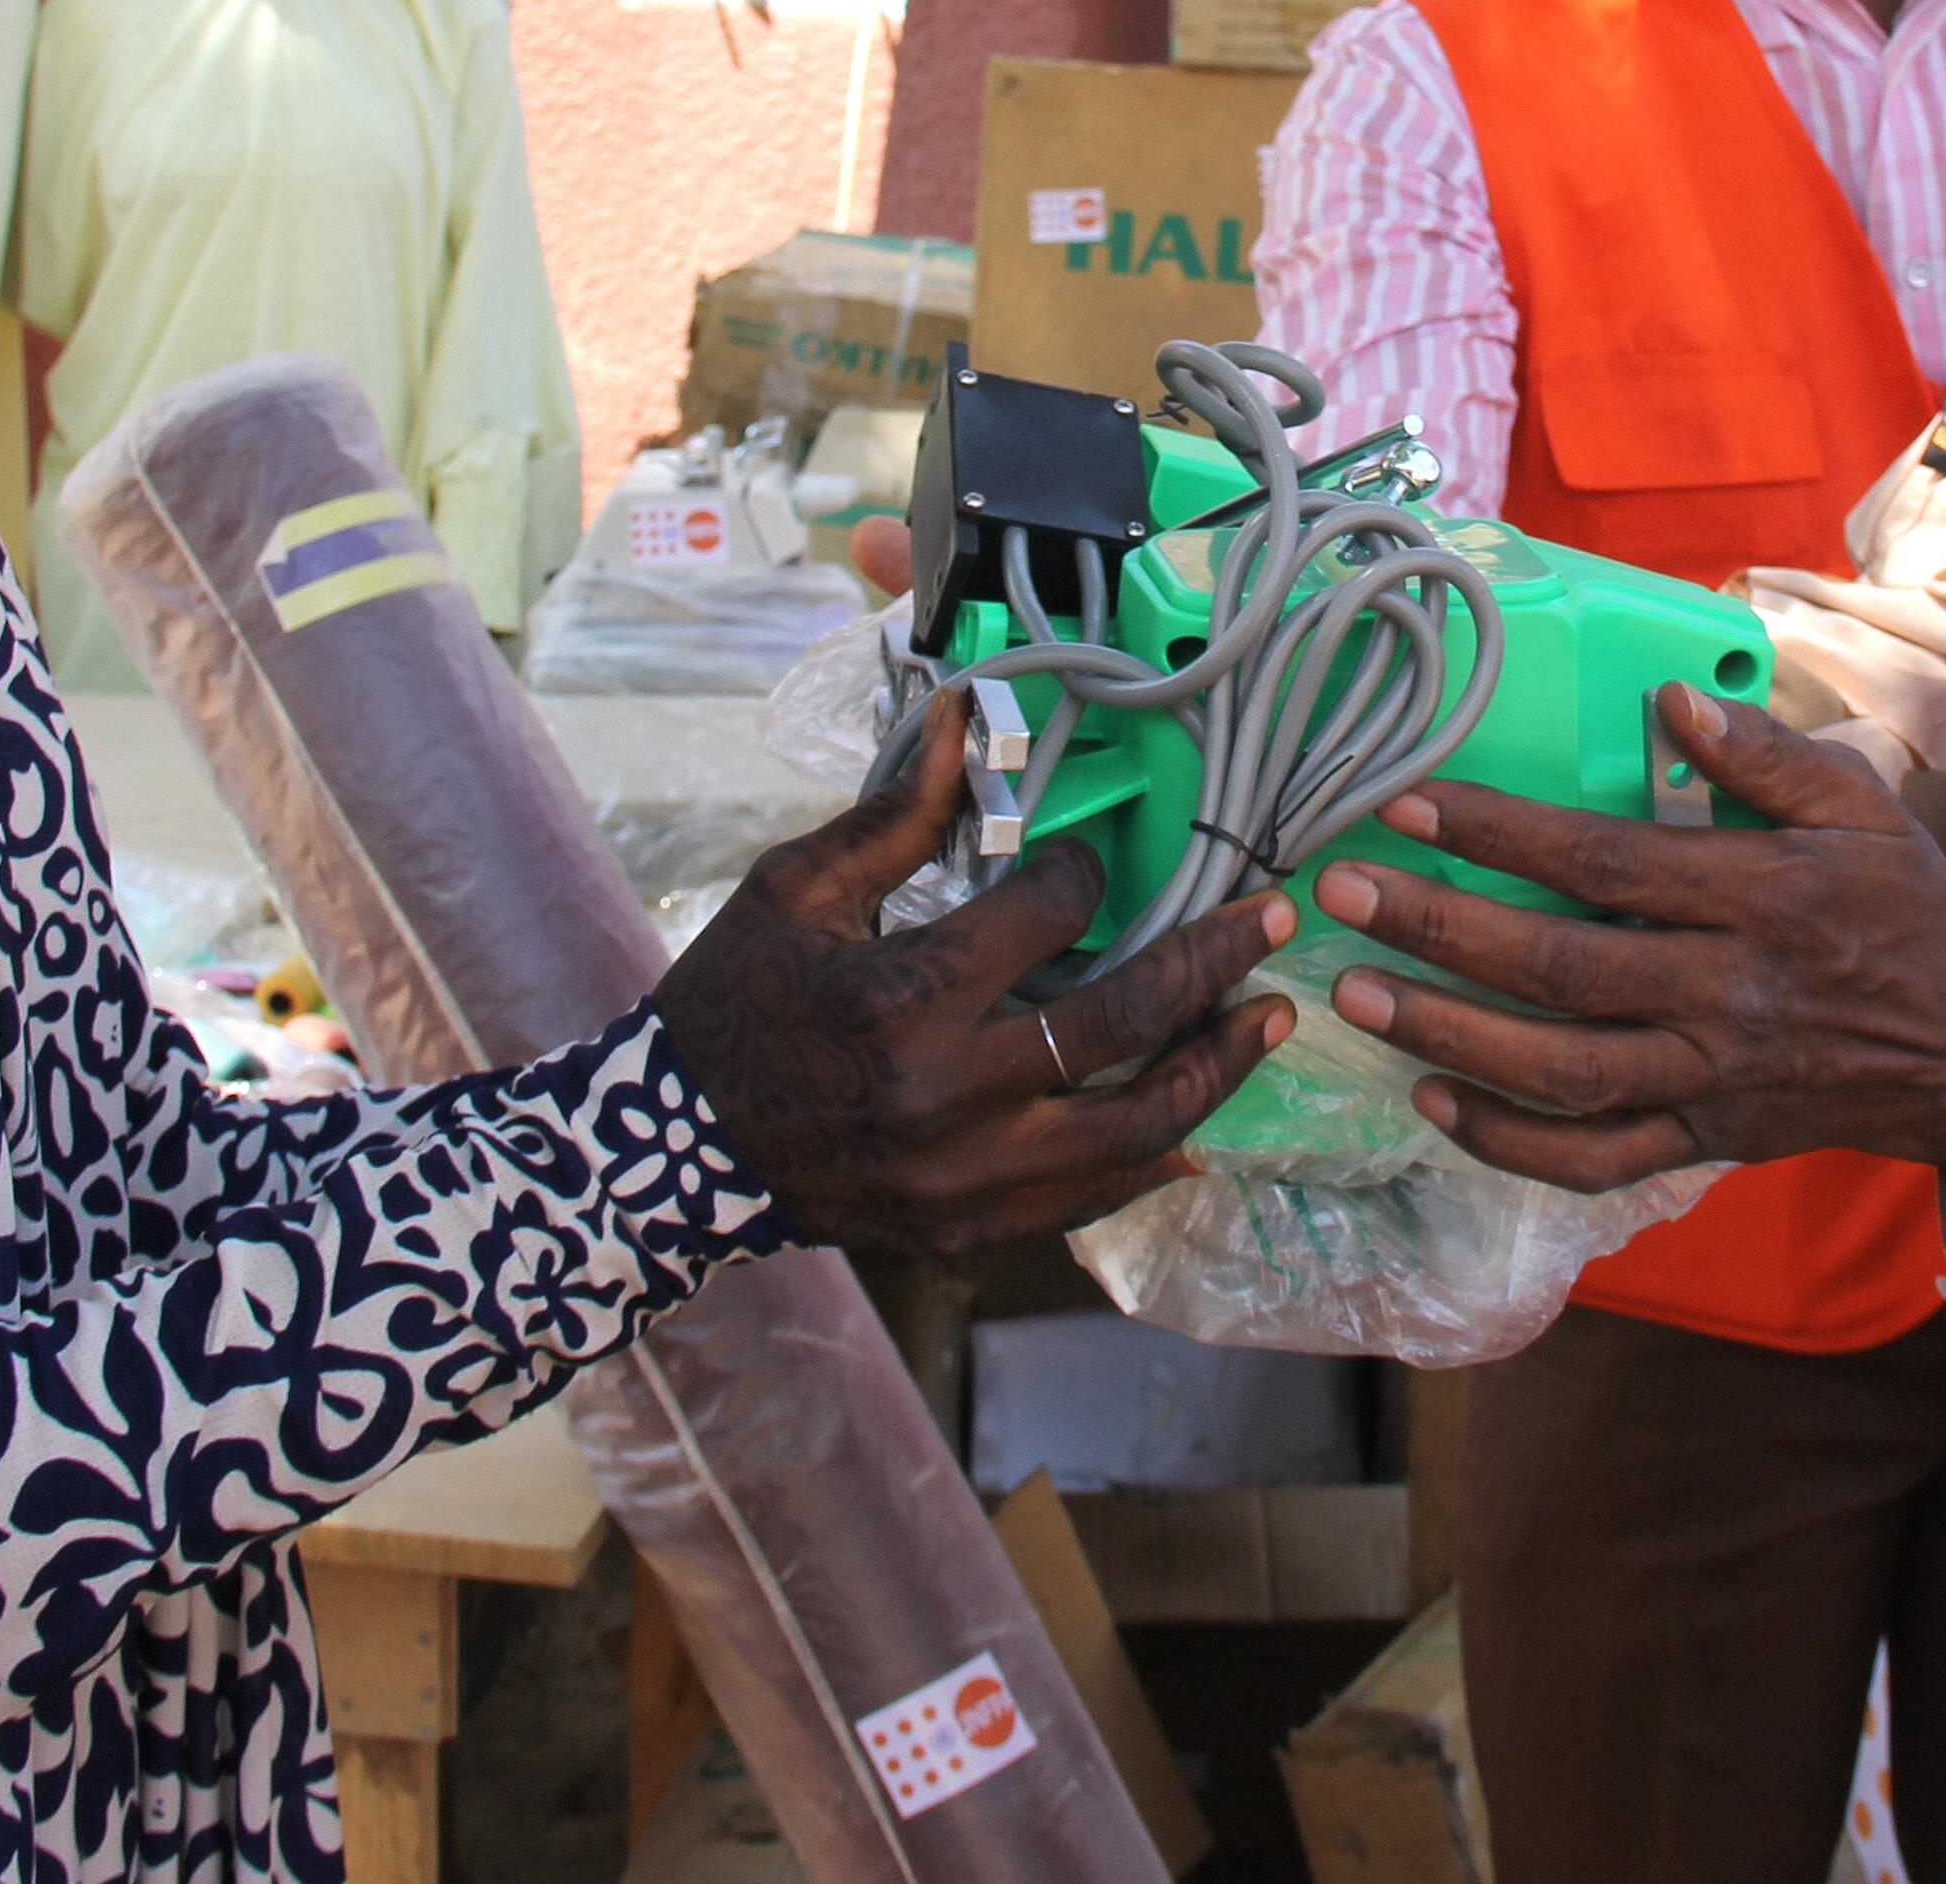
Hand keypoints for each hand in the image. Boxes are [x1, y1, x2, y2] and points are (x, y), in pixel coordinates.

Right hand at [653, 687, 1294, 1254]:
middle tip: (1271, 920)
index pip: (1047, 918)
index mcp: (904, 998)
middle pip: (1122, 1024)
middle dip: (1211, 962)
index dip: (1084, 875)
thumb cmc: (735, 1002)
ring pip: (1134, 1129)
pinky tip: (1198, 1125)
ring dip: (1213, 1070)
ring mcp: (968, 1177)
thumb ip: (895, 814)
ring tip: (1268, 1021)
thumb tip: (966, 717)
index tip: (1091, 864)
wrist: (674, 1151)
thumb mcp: (795, 892)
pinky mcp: (970, 1230)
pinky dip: (1153, 1161)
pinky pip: (1091, 1201)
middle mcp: (950, 1095)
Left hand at [1313, 684, 1945, 1189]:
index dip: (1499, 833)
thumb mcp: (1858, 806)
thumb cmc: (1903, 909)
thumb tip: (1667, 701)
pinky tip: (1432, 1098)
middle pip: (1559, 970)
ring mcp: (1708, 1080)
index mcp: (1758, 899)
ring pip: (1559, 1071)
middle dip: (1439, 930)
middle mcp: (1723, 996)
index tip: (1408, 802)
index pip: (1603, 861)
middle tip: (1342, 891)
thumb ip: (1763, 754)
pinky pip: (1592, 1159)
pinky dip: (1507, 1140)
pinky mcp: (1703, 1143)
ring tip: (1355, 995)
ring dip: (1447, 1034)